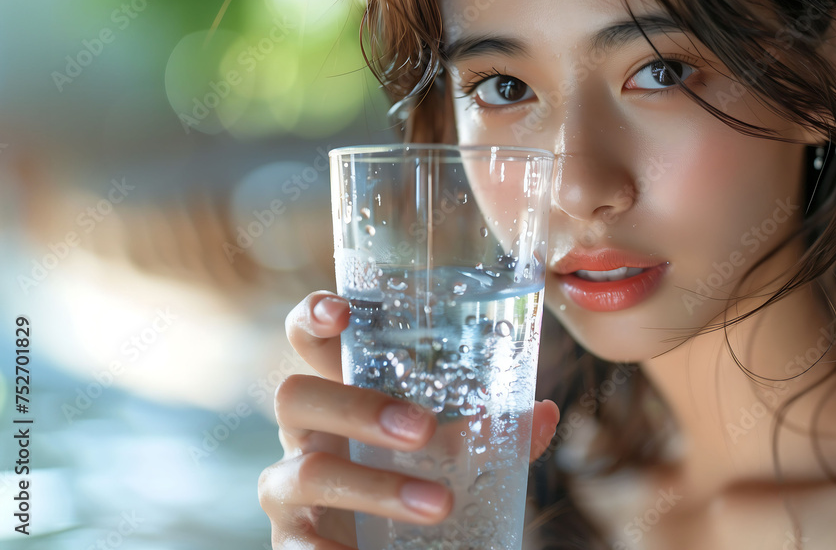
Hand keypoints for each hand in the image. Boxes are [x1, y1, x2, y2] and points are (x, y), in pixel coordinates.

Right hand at [258, 291, 561, 548]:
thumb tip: (545, 412)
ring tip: (439, 503)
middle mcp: (306, 435)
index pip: (309, 342)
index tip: (342, 311)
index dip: (311, 318)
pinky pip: (299, 545)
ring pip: (309, 471)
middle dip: (358, 406)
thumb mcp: (451, 453)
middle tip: (424, 429)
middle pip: (296, 396)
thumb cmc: (412, 483)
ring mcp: (288, 490)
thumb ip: (495, 432)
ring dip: (378, 486)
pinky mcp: (289, 544)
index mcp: (340, 397)